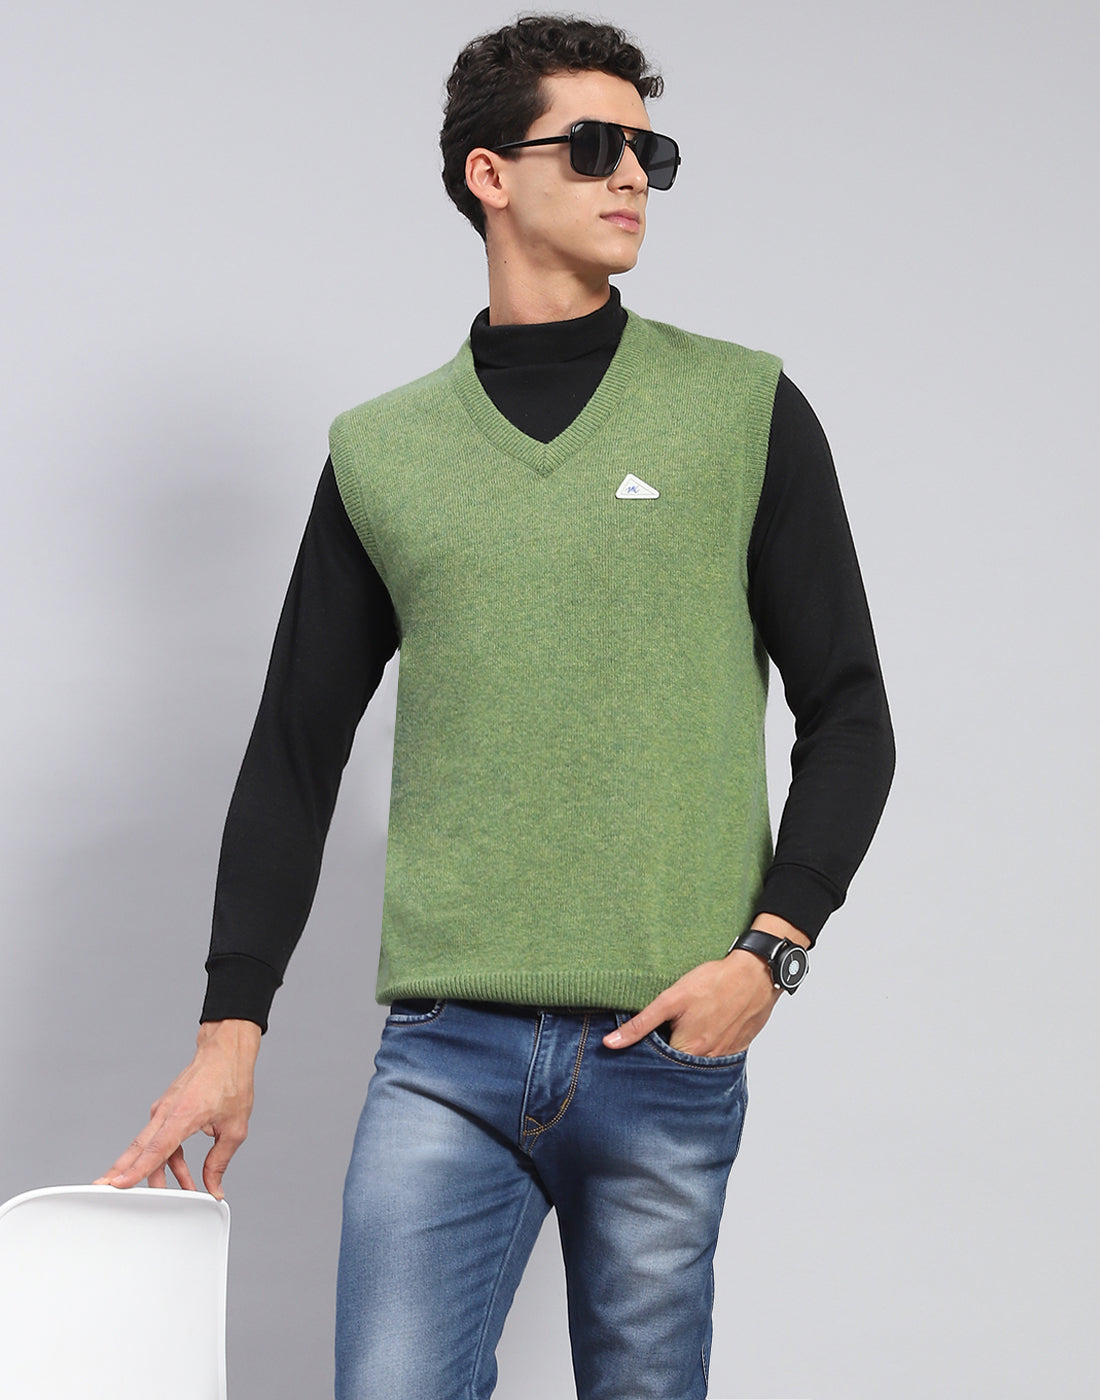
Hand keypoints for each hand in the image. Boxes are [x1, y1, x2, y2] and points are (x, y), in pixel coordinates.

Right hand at [94, 1019, 260, 1199]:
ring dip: (158, 1172)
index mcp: (182, 1115)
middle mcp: (166, 1112)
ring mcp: (163, 1110)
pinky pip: (159, 1139)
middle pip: (138, 1149)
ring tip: (175, 1192)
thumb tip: (213, 1186)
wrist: (226, 1053)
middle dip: (123, 1172)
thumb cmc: (231, 1081)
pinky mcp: (166, 1110)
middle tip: (106, 1191)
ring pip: (148, 1146)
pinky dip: (166, 1158)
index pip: (154, 1149)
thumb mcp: (234, 1128)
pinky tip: (181, 1172)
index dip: (136, 1170)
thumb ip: (220, 1161)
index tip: (117, 1184)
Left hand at [603, 915, 809, 1057]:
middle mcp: (708, 1059)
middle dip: (668, 1059)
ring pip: (699, 1064)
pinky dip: (708, 1050)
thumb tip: (611, 1044)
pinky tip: (705, 1031)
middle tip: (664, 1037)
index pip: (659, 1067)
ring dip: (688, 1054)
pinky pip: (718, 1057)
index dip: (647, 1058)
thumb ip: (641, 1024)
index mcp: (689, 1049)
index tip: (642, 1048)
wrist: (756, 973)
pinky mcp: (738, 1047)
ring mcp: (726, 1055)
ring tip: (685, 1031)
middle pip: (680, 1069)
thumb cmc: (714, 982)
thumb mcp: (671, 999)